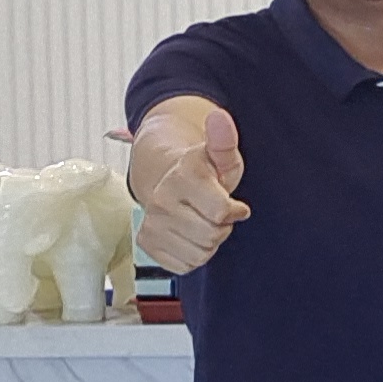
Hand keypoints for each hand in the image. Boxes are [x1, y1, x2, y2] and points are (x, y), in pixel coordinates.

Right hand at [136, 103, 250, 272]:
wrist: (170, 180)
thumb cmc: (204, 171)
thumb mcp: (222, 156)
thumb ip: (224, 140)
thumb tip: (219, 116)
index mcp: (181, 177)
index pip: (221, 212)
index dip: (235, 211)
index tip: (235, 204)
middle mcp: (161, 200)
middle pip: (211, 236)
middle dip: (222, 227)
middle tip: (215, 213)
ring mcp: (150, 222)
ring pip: (199, 253)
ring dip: (209, 242)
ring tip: (202, 222)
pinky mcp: (146, 243)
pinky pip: (185, 265)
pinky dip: (193, 255)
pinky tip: (189, 235)